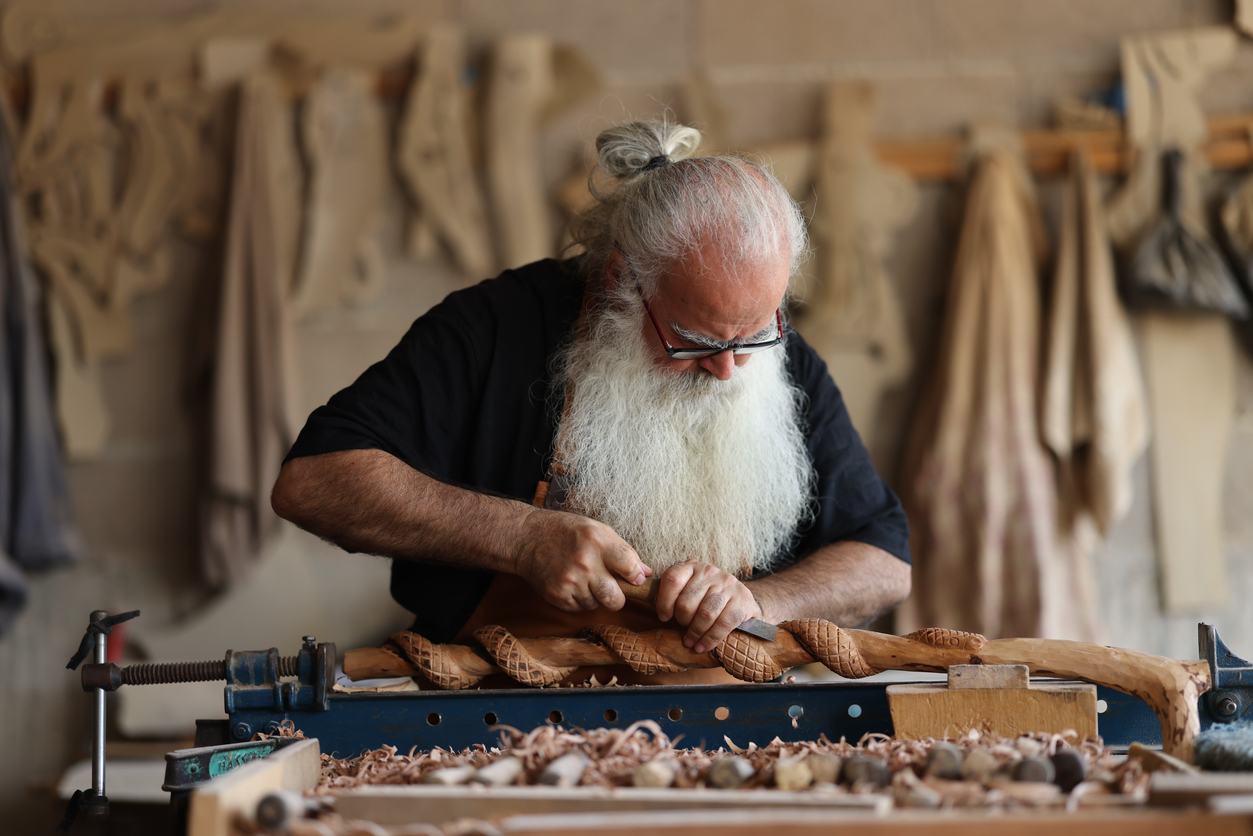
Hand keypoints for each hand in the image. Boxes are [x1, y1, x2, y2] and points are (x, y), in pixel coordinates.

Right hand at [513, 508, 651, 611]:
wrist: (526, 537)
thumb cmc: (566, 531)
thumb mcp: (597, 530)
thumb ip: (623, 551)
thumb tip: (646, 574)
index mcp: (598, 541)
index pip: (630, 567)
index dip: (635, 575)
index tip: (632, 576)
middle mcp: (585, 563)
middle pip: (616, 599)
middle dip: (617, 597)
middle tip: (610, 587)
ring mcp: (569, 581)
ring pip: (596, 605)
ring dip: (594, 596)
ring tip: (583, 578)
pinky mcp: (557, 595)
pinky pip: (578, 608)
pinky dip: (578, 600)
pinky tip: (570, 583)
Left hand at [653, 561, 762, 652]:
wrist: (742, 602)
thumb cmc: (707, 600)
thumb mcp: (689, 590)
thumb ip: (672, 594)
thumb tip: (649, 603)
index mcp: (691, 566)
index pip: (672, 579)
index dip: (664, 601)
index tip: (663, 617)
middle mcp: (710, 571)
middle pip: (687, 601)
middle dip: (682, 621)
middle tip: (683, 631)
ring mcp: (728, 584)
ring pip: (705, 613)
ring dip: (695, 633)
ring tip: (691, 642)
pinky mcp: (743, 599)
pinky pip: (723, 623)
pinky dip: (711, 639)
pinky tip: (703, 646)